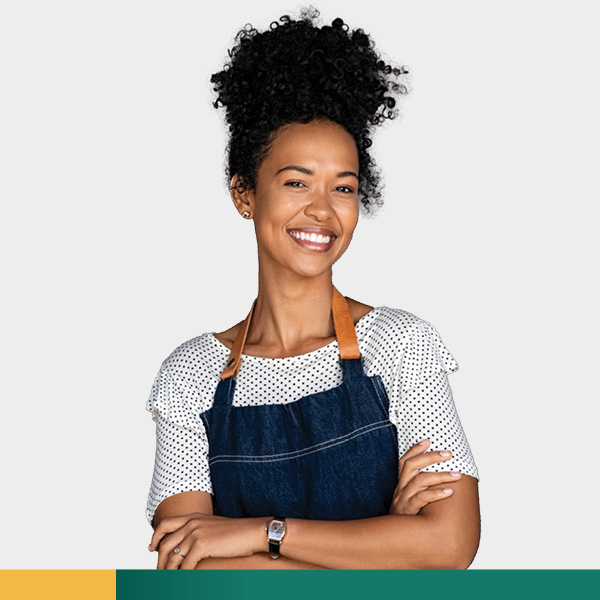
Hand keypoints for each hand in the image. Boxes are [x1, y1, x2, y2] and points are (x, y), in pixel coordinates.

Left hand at [148, 512, 269, 569]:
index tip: (151, 548)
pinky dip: (182, 576)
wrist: (252, 532)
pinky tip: (184, 580)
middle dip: (160, 561)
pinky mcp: (201, 545)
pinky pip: (185, 566)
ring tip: (169, 579)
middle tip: (160, 572)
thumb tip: (187, 545)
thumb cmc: (236, 532)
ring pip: (172, 557)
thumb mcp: (212, 526)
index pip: (165, 524)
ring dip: (168, 572)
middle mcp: (191, 523)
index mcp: (193, 516)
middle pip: (165, 544)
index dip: (155, 537)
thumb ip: (198, 531)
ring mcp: (195, 533)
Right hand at [388, 438, 461, 515]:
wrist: (391, 542)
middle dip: (430, 457)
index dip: (415, 450)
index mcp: (400, 485)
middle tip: (448, 454)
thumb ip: (419, 492)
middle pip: (412, 466)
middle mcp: (400, 489)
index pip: (405, 462)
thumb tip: (440, 482)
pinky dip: (436, 493)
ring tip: (457, 475)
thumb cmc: (405, 521)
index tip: (428, 440)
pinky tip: (449, 492)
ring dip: (440, 475)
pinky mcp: (408, 511)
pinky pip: (421, 499)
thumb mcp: (407, 503)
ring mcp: (403, 500)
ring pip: (419, 481)